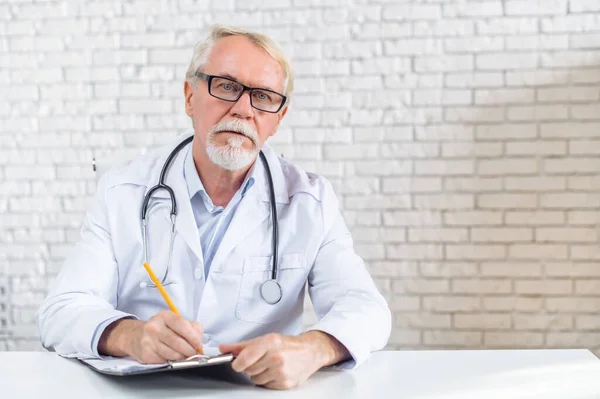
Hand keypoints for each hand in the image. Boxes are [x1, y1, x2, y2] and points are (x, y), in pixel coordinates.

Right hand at [98, 310, 203, 363]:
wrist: (135, 336)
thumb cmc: (160, 329)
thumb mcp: (174, 322)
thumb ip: (190, 326)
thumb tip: (199, 336)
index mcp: (164, 316)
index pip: (182, 325)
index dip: (193, 337)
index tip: (199, 345)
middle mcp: (154, 327)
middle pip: (178, 342)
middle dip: (190, 350)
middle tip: (194, 353)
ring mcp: (148, 341)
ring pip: (172, 354)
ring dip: (182, 357)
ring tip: (184, 355)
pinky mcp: (145, 354)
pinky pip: (164, 361)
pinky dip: (171, 361)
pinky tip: (170, 356)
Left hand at [219, 331, 348, 389]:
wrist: (310, 352)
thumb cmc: (287, 345)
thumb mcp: (265, 339)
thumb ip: (243, 346)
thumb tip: (223, 348)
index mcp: (270, 343)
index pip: (246, 357)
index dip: (237, 363)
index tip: (236, 364)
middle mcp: (276, 357)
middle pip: (248, 370)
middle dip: (251, 366)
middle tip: (261, 360)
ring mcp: (281, 372)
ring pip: (255, 379)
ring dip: (259, 374)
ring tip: (270, 366)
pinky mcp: (285, 383)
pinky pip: (265, 386)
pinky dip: (268, 380)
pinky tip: (276, 372)